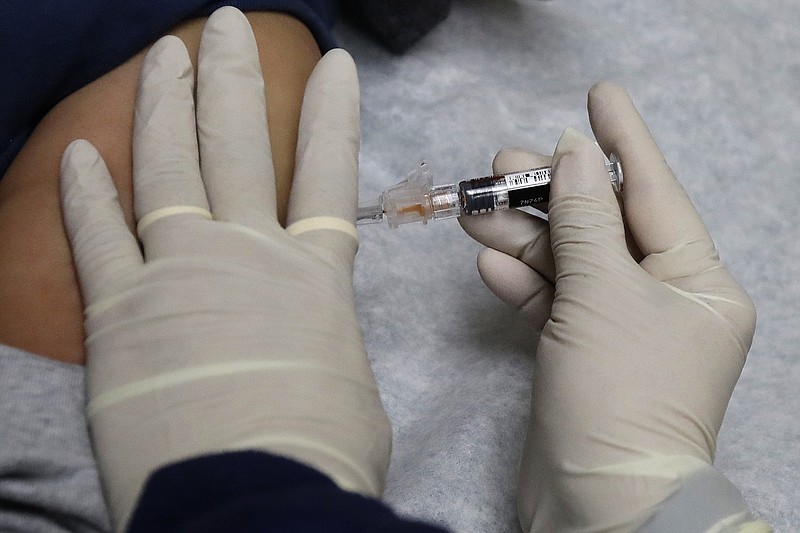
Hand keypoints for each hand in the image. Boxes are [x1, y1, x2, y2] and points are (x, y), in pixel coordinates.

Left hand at [60, 8, 389, 527]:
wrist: (253, 495)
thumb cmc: (318, 451)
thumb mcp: (347, 390)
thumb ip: (322, 349)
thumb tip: (308, 349)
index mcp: (313, 277)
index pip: (328, 173)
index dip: (332, 115)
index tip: (334, 66)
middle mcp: (248, 255)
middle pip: (239, 146)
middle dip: (233, 77)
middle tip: (225, 24)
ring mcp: (180, 272)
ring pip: (169, 167)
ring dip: (165, 103)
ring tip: (164, 52)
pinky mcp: (120, 310)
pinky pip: (99, 234)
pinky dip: (86, 190)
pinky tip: (79, 149)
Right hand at [463, 82, 757, 529]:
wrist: (597, 504)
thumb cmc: (620, 393)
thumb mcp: (603, 293)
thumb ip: (583, 220)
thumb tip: (572, 154)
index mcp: (697, 282)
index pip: (654, 193)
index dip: (624, 140)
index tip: (597, 94)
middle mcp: (663, 301)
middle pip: (602, 227)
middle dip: (551, 193)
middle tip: (502, 161)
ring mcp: (618, 330)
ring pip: (568, 264)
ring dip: (524, 238)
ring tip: (478, 207)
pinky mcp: (579, 355)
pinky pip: (553, 304)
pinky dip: (523, 284)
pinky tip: (490, 264)